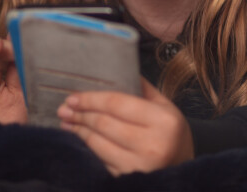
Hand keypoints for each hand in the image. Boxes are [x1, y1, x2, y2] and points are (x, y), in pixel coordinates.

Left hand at [57, 79, 193, 175]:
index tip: (73, 97)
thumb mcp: (164, 106)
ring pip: (98, 143)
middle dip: (80, 115)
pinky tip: (79, 138)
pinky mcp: (129, 178)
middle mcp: (153, 144)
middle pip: (104, 124)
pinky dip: (87, 147)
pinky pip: (100, 160)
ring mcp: (140, 166)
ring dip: (79, 131)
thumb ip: (141, 88)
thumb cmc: (171, 132)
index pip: (117, 104)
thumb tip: (114, 69)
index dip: (91, 99)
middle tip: (64, 109)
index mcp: (163, 120)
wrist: (182, 167)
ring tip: (68, 121)